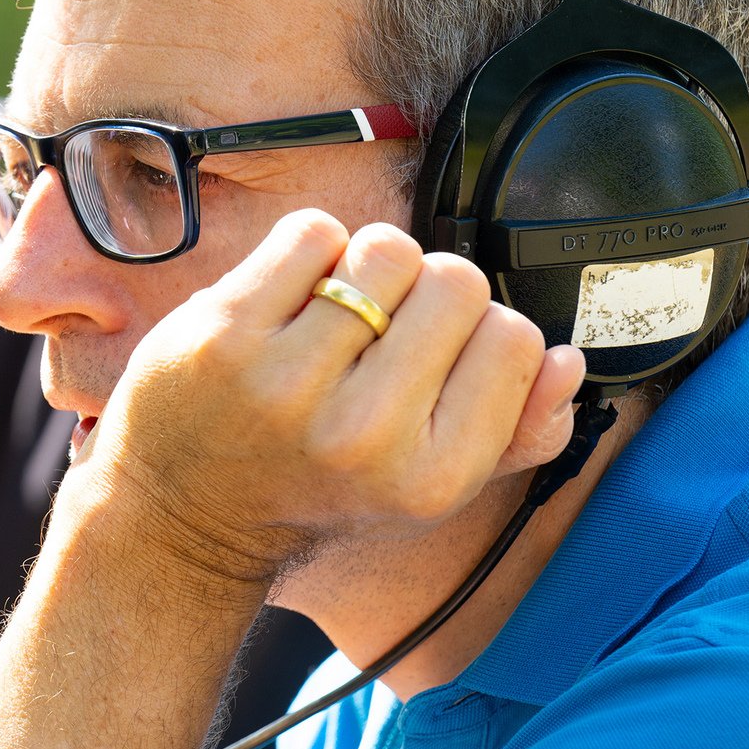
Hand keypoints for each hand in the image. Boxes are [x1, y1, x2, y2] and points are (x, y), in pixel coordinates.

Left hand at [71, 211, 584, 588]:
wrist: (182, 517)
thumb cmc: (317, 490)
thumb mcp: (426, 489)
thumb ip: (517, 433)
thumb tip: (566, 359)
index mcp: (429, 477)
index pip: (514, 338)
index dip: (478, 334)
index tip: (432, 364)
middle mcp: (362, 435)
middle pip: (455, 281)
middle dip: (424, 293)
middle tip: (377, 337)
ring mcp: (285, 380)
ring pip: (386, 247)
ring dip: (366, 266)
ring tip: (334, 315)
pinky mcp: (223, 332)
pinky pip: (312, 231)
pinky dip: (307, 249)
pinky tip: (289, 298)